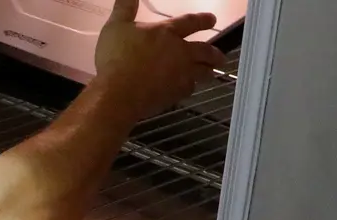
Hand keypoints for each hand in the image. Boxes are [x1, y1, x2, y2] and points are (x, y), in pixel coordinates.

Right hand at [90, 0, 226, 112]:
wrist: (118, 93)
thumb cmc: (116, 56)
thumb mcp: (115, 26)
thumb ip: (124, 8)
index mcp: (166, 32)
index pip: (190, 22)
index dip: (203, 20)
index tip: (212, 19)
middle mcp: (180, 52)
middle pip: (205, 51)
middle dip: (214, 53)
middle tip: (220, 56)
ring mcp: (180, 75)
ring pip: (202, 72)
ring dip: (207, 71)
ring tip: (210, 72)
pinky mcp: (176, 94)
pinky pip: (189, 89)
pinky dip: (191, 87)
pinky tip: (188, 88)